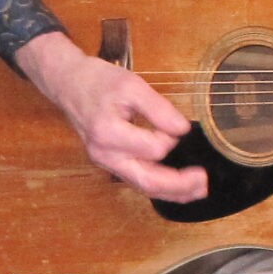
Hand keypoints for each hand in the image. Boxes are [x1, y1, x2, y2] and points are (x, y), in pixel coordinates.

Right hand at [14, 32, 206, 202]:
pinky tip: (175, 187)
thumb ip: (158, 109)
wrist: (69, 83)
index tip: (174, 123)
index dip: (170, 137)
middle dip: (178, 186)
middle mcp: (105, 155)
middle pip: (147, 181)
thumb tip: (182, 129)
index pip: (153, 149)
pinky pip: (136, 180)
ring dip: (171, 192)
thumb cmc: (98, 81)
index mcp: (109, 134)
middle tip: (203, 181)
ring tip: (197, 190)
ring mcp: (105, 162)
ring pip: (142, 186)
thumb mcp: (132, 85)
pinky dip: (158, 186)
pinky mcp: (109, 162)